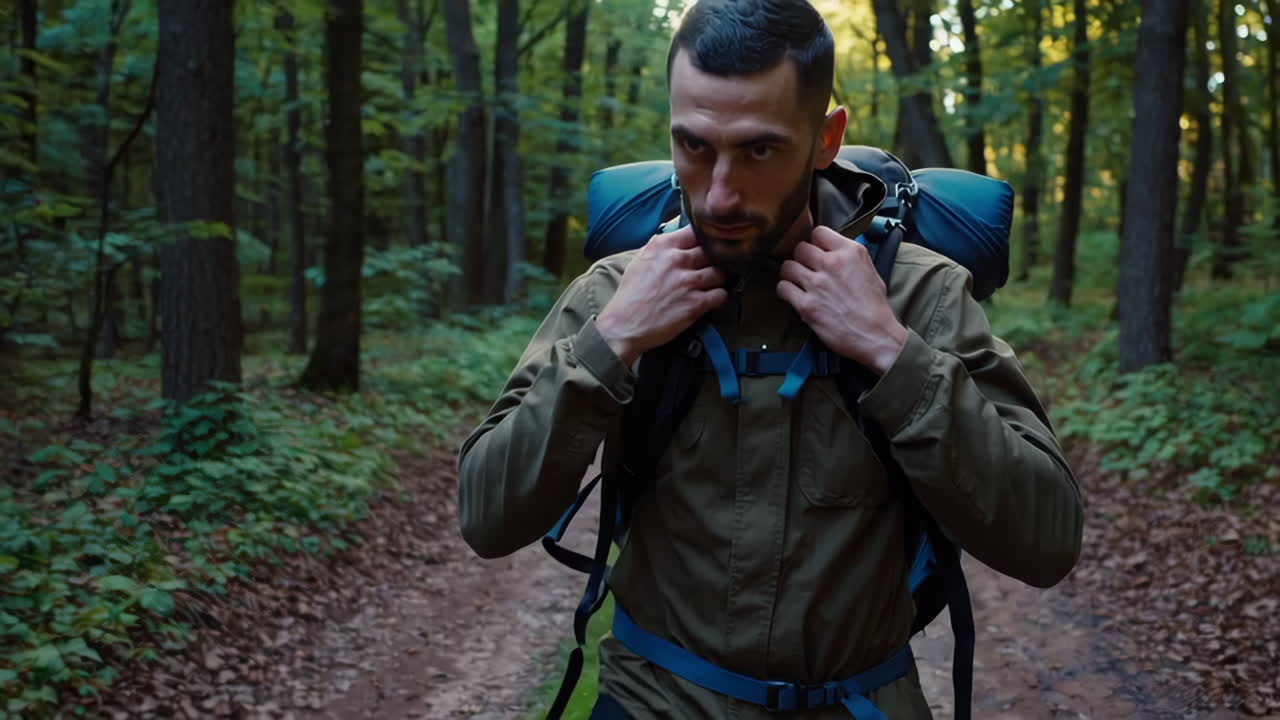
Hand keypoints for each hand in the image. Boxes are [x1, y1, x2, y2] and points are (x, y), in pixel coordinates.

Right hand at [597, 225, 728, 365]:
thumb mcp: (640, 261)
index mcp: (662, 246)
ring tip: (711, 287)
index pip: (694, 231)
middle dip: (713, 261)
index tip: (704, 248)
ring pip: (720, 273)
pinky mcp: (695, 303)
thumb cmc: (630, 296)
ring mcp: (687, 282)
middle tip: (710, 270)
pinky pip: (721, 295)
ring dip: (718, 280)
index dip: (703, 240)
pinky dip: (719, 298)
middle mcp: (676, 260)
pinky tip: (712, 301)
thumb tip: (679, 240)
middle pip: (711, 252)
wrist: (624, 326)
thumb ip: (661, 248)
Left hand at [777, 225, 907, 374]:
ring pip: (788, 266)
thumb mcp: (869, 270)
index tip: (816, 252)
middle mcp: (832, 264)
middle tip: (807, 269)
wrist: (876, 335)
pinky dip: (785, 291)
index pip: (819, 232)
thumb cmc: (874, 306)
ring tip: (798, 282)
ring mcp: (817, 284)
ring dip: (791, 274)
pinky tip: (794, 295)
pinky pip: (783, 288)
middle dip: (802, 259)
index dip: (815, 242)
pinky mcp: (807, 305)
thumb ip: (847, 257)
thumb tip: (830, 251)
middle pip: (800, 248)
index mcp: (850, 252)